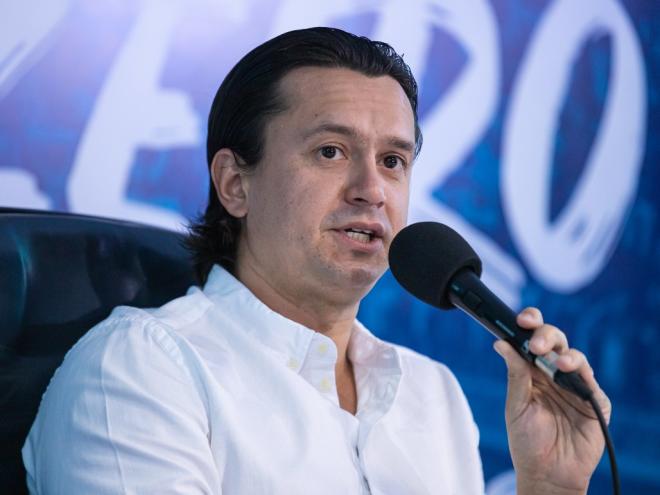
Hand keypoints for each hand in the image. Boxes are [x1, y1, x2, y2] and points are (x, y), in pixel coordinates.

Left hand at [493, 307, 610, 494]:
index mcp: (532, 370)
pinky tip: (569, 371)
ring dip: (564, 354)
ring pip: (574, 356)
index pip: (532, 339)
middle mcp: (554, 373)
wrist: (546, 473)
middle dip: (545, 336)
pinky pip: (590, 380)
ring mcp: (575, 385)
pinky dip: (580, 372)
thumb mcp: (516, 404)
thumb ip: (515, 374)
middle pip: (554, 341)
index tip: (522, 320)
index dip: (530, 325)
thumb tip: (501, 343)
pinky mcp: (594, 401)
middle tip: (535, 344)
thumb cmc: (527, 440)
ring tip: (556, 361)